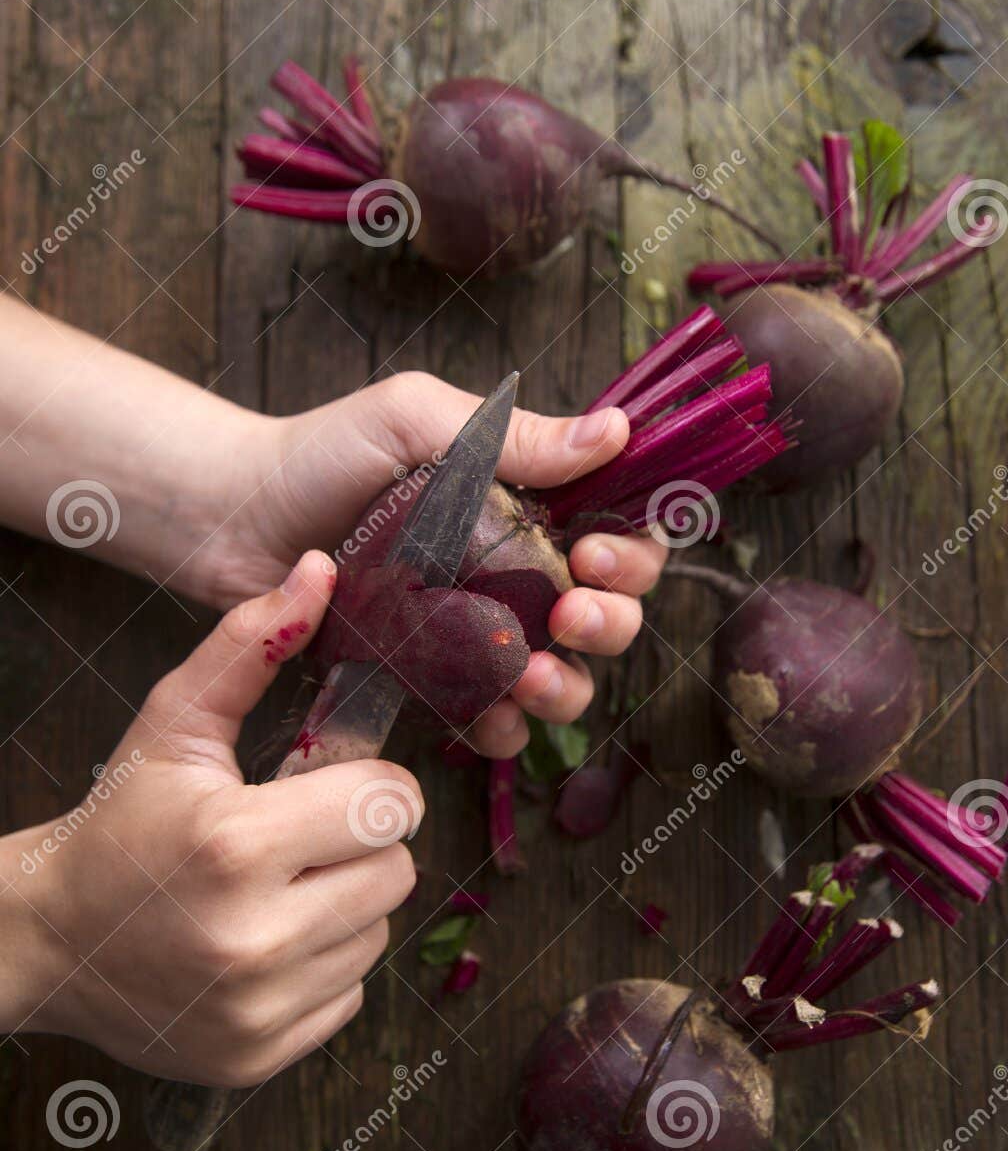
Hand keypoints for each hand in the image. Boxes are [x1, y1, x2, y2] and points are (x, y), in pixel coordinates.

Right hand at [5, 554, 417, 1085]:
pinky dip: (322, 963)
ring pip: (379, 933)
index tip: (328, 784)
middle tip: (302, 837)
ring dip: (346, 903)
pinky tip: (266, 941)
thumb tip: (322, 570)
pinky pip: (349, 994)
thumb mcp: (173, 725)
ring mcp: (257, 1008)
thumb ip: (249, 645)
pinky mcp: (259, 1056)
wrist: (48, 939)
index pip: (392, 805)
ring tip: (279, 888)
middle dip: (360, 844)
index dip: (369, 785)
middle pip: (398, 872)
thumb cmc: (118, 822)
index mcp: (235, 843)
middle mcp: (252, 937)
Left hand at [211, 371, 667, 755]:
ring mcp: (477, 633)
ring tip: (528, 676)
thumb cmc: (320, 456)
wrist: (231, 520)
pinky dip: (502, 730)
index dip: (632, 554)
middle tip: (570, 617)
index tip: (595, 554)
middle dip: (609, 624)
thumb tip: (614, 431)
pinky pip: (490, 721)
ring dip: (566, 686)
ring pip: (562, 677)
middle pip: (608, 614)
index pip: (621, 533)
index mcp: (527, 504)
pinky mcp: (431, 682)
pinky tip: (490, 719)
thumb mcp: (416, 421)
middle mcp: (515, 573)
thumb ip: (512, 435)